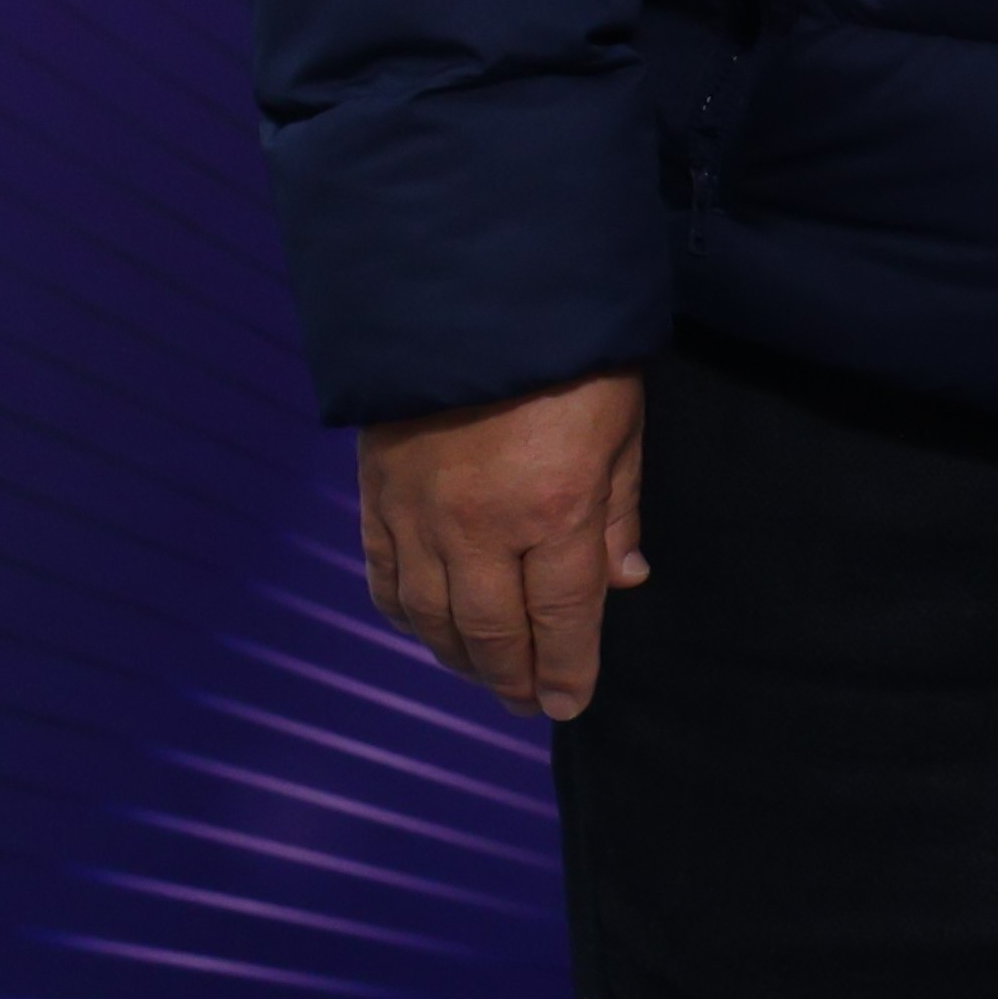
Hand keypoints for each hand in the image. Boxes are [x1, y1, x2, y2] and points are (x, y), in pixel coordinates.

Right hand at [358, 370, 648, 719]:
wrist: (473, 295)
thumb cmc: (569, 358)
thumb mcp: (620, 429)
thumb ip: (617, 512)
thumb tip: (622, 582)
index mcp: (553, 511)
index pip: (562, 617)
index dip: (566, 668)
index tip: (569, 702)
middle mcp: (478, 529)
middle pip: (490, 632)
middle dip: (514, 678)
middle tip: (531, 702)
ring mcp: (418, 518)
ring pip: (431, 619)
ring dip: (460, 659)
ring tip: (488, 675)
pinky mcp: (376, 500)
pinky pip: (385, 581)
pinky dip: (406, 618)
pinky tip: (428, 630)